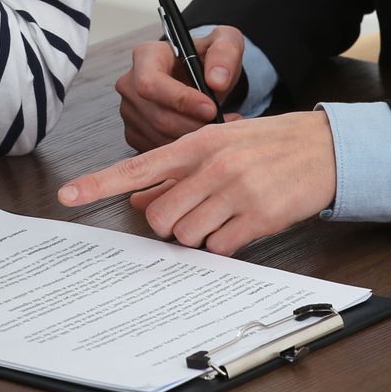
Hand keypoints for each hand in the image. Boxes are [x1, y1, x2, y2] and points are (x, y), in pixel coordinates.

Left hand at [57, 111, 336, 255]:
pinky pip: (220, 247)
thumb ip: (176, 173)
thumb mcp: (216, 147)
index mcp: (195, 144)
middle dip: (170, 225)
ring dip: (200, 235)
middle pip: (160, 217)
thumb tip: (138, 200)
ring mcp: (235, 191)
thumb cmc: (265, 147)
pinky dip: (225, 245)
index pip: (137, 167)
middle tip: (194, 214)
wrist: (322, 147)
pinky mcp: (258, 216)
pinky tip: (242, 224)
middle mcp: (211, 165)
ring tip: (224, 214)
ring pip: (187, 236)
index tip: (67, 196)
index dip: (99, 184)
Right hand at [116, 25, 247, 150]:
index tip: (211, 108)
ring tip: (219, 127)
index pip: (150, 83)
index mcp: (146, 56)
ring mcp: (129, 110)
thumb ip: (225, 53)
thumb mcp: (226, 43)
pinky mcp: (134, 132)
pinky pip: (158, 149)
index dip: (180, 100)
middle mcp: (130, 83)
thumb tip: (216, 80)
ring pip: (160, 137)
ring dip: (193, 139)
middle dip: (194, 125)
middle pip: (158, 116)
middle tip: (224, 123)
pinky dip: (184, 148)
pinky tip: (201, 135)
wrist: (201, 76)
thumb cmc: (209, 57)